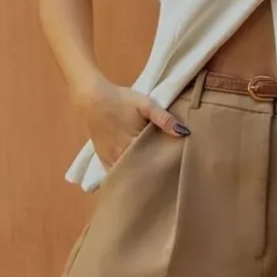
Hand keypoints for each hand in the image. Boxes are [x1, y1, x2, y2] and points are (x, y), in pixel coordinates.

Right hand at [73, 76, 189, 169]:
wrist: (91, 98)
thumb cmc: (120, 100)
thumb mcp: (145, 104)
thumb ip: (164, 119)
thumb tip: (185, 133)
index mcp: (133, 145)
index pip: (152, 164)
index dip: (163, 167)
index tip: (174, 169)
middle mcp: (120, 157)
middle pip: (140, 172)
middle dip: (152, 174)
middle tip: (167, 176)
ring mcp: (109, 160)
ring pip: (127, 175)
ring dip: (138, 176)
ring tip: (152, 178)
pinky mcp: (102, 159)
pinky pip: (114, 174)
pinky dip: (123, 177)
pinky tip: (133, 178)